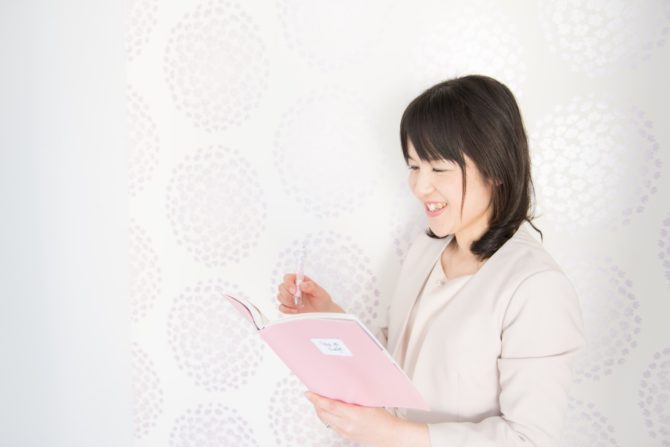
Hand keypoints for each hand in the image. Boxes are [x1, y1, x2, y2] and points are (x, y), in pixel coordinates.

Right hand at [276, 273, 344, 313]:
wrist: (323, 311)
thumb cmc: (322, 299)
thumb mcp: (320, 292)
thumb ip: (312, 287)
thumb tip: (302, 285)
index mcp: (300, 281)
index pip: (288, 277)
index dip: (288, 283)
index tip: (294, 291)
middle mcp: (293, 288)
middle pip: (281, 287)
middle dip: (288, 295)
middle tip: (299, 300)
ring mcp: (290, 297)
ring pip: (280, 297)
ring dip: (289, 302)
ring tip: (300, 305)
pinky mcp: (289, 307)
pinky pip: (281, 307)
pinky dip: (287, 309)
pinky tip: (296, 310)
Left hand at [304, 392, 429, 446]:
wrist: (389, 435)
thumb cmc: (383, 419)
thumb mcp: (369, 402)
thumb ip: (355, 396)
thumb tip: (344, 386)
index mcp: (353, 414)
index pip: (329, 405)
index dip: (317, 398)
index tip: (309, 393)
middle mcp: (347, 424)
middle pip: (323, 413)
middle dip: (315, 403)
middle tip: (311, 395)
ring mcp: (345, 431)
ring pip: (325, 420)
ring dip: (319, 411)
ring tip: (318, 402)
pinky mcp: (346, 436)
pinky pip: (331, 426)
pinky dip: (326, 418)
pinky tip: (327, 412)